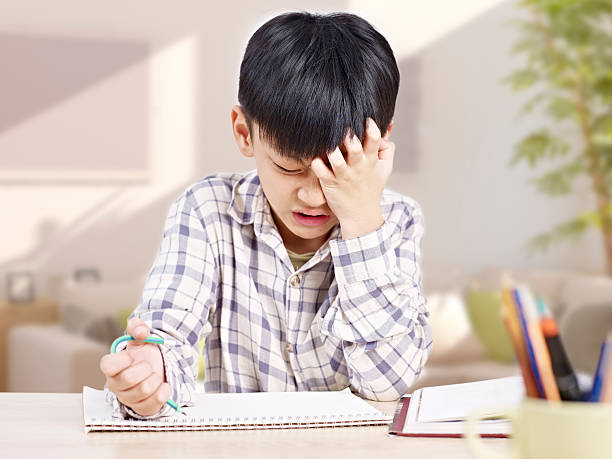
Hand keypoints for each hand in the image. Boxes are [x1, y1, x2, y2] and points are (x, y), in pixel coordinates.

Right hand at [99, 317, 170, 415]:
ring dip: (156, 378)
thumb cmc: (144, 354)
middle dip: (145, 367)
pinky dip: (163, 391)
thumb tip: (141, 332)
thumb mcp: (140, 337)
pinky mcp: (142, 409)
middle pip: (128, 378)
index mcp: (112, 367)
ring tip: (155, 375)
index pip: (107, 365)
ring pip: (144, 390)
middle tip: (148, 365)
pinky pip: (154, 403)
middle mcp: (116, 385)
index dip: (122, 359)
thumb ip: (138, 327)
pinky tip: (163, 385)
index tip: (131, 355)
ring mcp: (128, 399)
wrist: (158, 368)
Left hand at [311, 118, 393, 238]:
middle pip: (354, 147)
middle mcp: (357, 166)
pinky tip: (315, 158)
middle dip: (349, 136)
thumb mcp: (385, 169)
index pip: (374, 140)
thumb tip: (387, 129)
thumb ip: (387, 149)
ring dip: (331, 149)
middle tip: (343, 127)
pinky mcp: (329, 183)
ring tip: (329, 144)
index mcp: (371, 160)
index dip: (371, 127)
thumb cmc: (371, 187)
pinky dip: (316, 163)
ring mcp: (343, 175)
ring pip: (336, 159)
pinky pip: (321, 171)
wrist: (361, 215)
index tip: (366, 119)